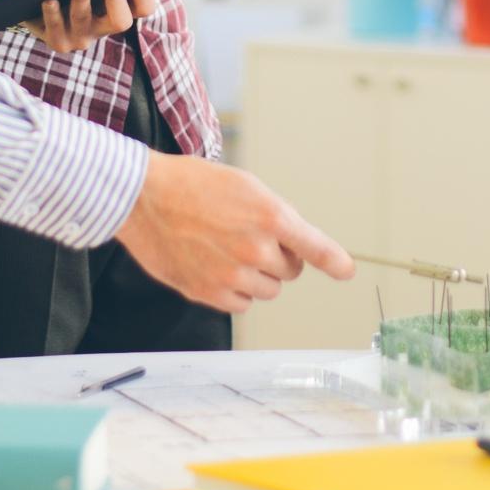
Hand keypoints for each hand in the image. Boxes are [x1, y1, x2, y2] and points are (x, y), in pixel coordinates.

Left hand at [34, 0, 156, 56]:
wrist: (46, 7)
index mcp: (121, 10)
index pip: (144, 7)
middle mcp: (105, 28)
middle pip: (121, 21)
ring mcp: (82, 37)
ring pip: (85, 20)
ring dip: (83, 0)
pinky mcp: (59, 41)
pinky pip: (56, 30)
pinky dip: (53, 14)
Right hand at [113, 153, 354, 315]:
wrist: (144, 197)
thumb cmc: (192, 184)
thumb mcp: (245, 186)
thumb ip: (275, 216)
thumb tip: (293, 245)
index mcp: (270, 216)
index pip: (314, 246)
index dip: (333, 261)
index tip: (345, 271)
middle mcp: (255, 249)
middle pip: (290, 272)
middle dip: (278, 258)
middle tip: (248, 237)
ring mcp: (232, 274)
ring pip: (267, 291)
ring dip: (257, 276)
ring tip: (227, 250)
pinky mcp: (208, 292)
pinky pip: (240, 304)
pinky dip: (235, 292)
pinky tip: (215, 267)